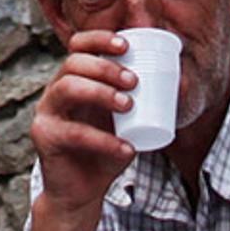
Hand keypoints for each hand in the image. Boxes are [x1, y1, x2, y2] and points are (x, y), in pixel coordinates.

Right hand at [30, 28, 138, 216]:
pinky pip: (73, 132)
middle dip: (105, 66)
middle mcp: (55, 91)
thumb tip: (184, 83)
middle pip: (73, 63)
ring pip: (67, 88)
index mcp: (74, 80)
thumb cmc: (106, 151)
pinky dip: (103, 139)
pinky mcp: (45, 138)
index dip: (99, 39)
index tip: (126, 45)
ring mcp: (46, 113)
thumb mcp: (128, 123)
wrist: (82, 192)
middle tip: (133, 81)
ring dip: (101, 92)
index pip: (78, 46)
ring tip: (129, 105)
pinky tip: (125, 147)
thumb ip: (146, 103)